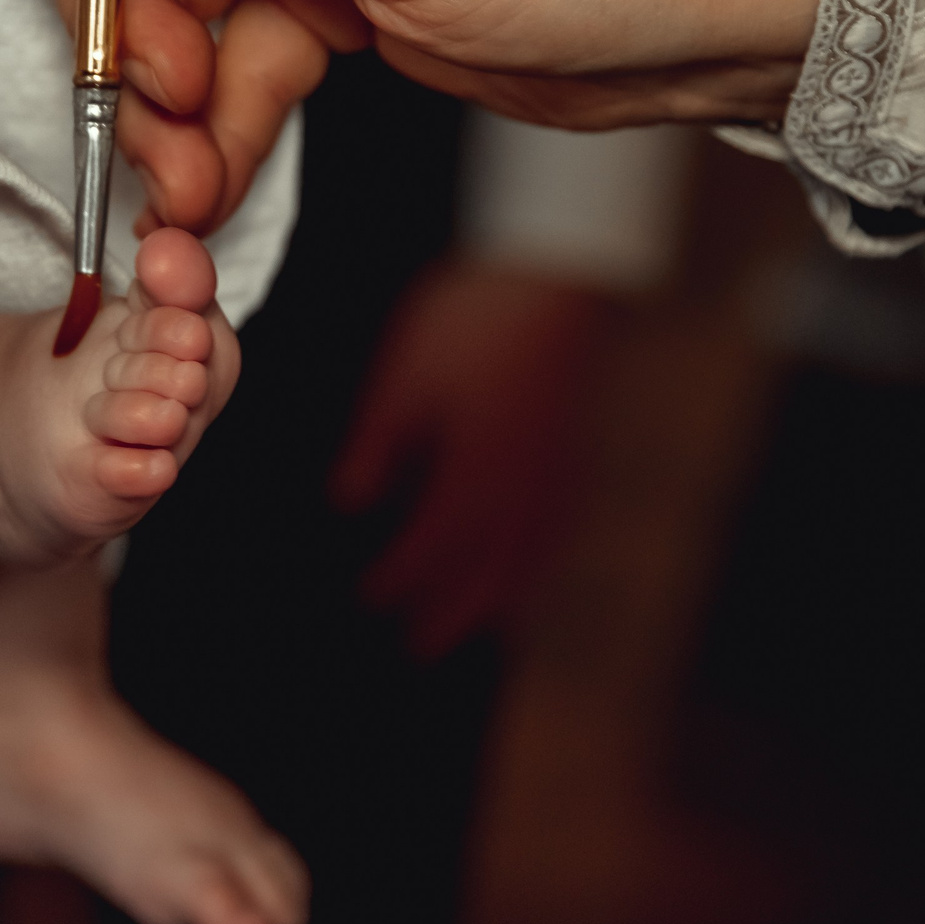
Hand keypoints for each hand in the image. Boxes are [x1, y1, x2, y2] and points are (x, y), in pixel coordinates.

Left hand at [328, 260, 607, 658]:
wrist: (553, 273)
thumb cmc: (472, 321)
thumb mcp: (402, 380)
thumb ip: (376, 448)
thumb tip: (348, 503)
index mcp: (472, 480)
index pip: (429, 552)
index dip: (397, 582)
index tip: (369, 600)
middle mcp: (520, 494)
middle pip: (485, 578)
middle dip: (450, 616)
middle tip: (420, 650)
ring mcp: (556, 476)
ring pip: (529, 561)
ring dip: (498, 600)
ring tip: (479, 628)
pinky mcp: (576, 452)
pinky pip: (558, 530)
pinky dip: (538, 560)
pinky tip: (529, 558)